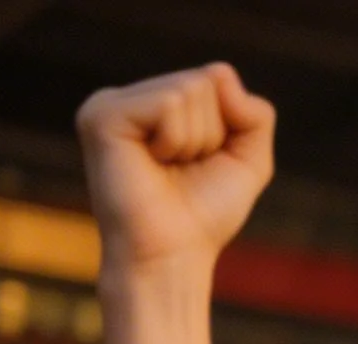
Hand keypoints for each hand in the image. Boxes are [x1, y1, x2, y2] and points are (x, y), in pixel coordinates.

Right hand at [76, 64, 273, 276]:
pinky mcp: (101, 115)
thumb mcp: (249, 159)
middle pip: (206, 81)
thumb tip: (220, 73)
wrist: (172, 255)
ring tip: (166, 168)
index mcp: (157, 103)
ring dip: (195, 141)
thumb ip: (255, 113)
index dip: (228, 127)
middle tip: (182, 169)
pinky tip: (152, 163)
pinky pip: (169, 103)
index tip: (201, 163)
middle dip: (212, 134)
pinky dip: (176, 140)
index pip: (217, 78)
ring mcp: (110, 102)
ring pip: (189, 89)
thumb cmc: (204, 214)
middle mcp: (130, 97)